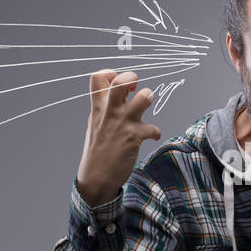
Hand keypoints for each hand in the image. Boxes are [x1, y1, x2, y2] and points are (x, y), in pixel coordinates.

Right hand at [75, 69, 161, 206]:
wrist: (96, 178)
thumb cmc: (97, 150)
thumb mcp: (94, 123)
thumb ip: (103, 106)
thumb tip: (117, 90)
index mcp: (97, 108)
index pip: (98, 77)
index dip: (112, 73)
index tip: (119, 86)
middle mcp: (110, 112)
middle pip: (121, 81)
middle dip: (132, 77)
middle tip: (135, 88)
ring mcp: (123, 124)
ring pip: (144, 97)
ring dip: (149, 97)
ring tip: (146, 106)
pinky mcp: (134, 137)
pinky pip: (153, 128)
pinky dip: (155, 132)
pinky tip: (152, 136)